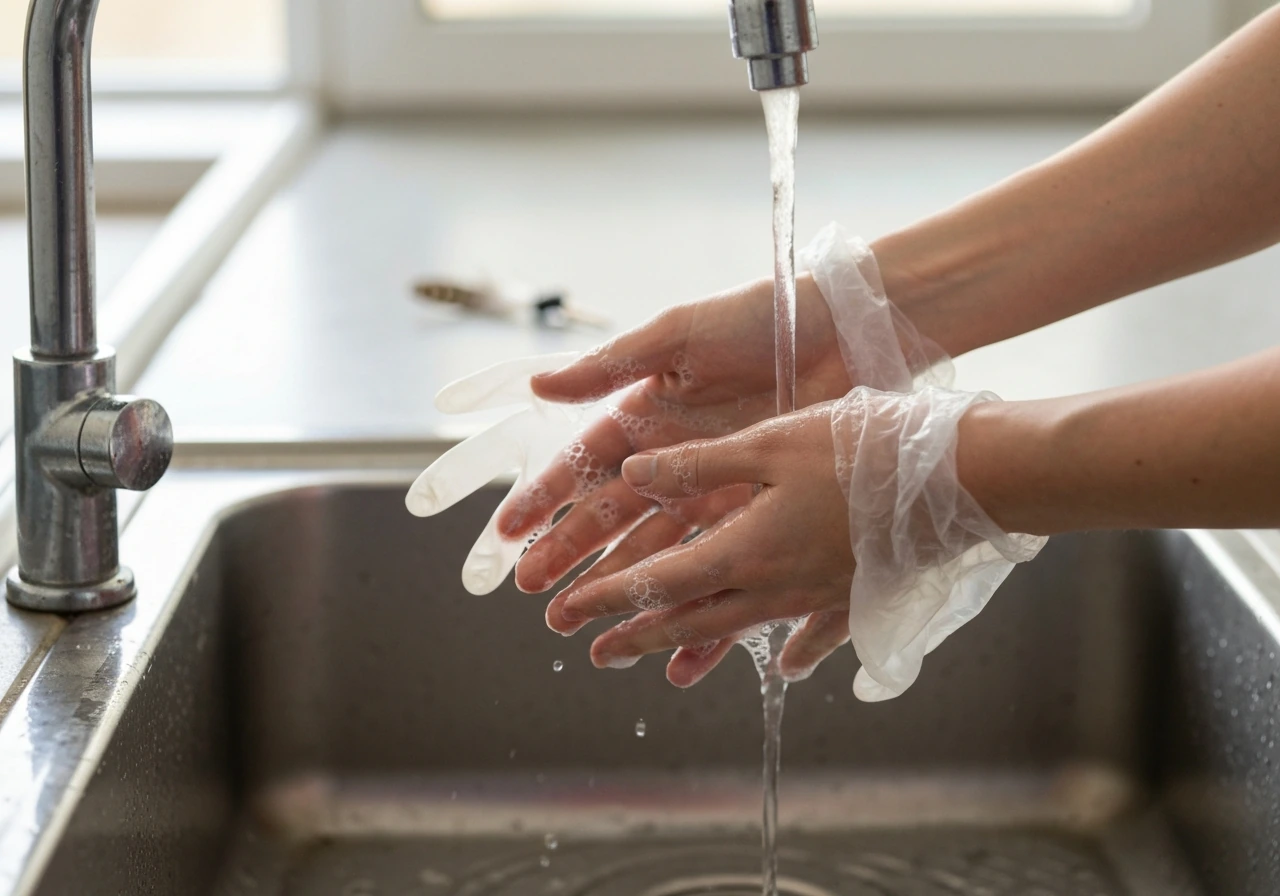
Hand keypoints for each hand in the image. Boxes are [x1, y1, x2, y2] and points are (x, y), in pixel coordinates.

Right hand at [498, 274, 851, 595]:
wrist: (842, 334)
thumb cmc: (760, 322)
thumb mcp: (677, 336)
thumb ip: (610, 365)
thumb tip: (539, 387)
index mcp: (647, 418)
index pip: (584, 467)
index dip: (546, 500)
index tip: (510, 533)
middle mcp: (673, 462)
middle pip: (610, 519)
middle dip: (570, 556)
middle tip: (536, 596)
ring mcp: (713, 491)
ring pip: (654, 550)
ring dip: (616, 585)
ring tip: (580, 622)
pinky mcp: (755, 512)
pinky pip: (717, 563)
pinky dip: (694, 597)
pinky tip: (665, 630)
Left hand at [543, 404, 857, 688]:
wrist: (963, 481)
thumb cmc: (863, 451)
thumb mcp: (770, 443)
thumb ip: (699, 465)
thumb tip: (633, 474)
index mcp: (746, 548)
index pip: (658, 582)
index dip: (607, 597)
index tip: (566, 614)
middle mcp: (775, 586)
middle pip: (692, 618)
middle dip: (637, 635)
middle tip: (594, 653)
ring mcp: (818, 597)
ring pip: (741, 629)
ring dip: (694, 646)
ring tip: (663, 667)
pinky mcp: (858, 597)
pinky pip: (814, 634)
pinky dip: (794, 651)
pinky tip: (784, 665)